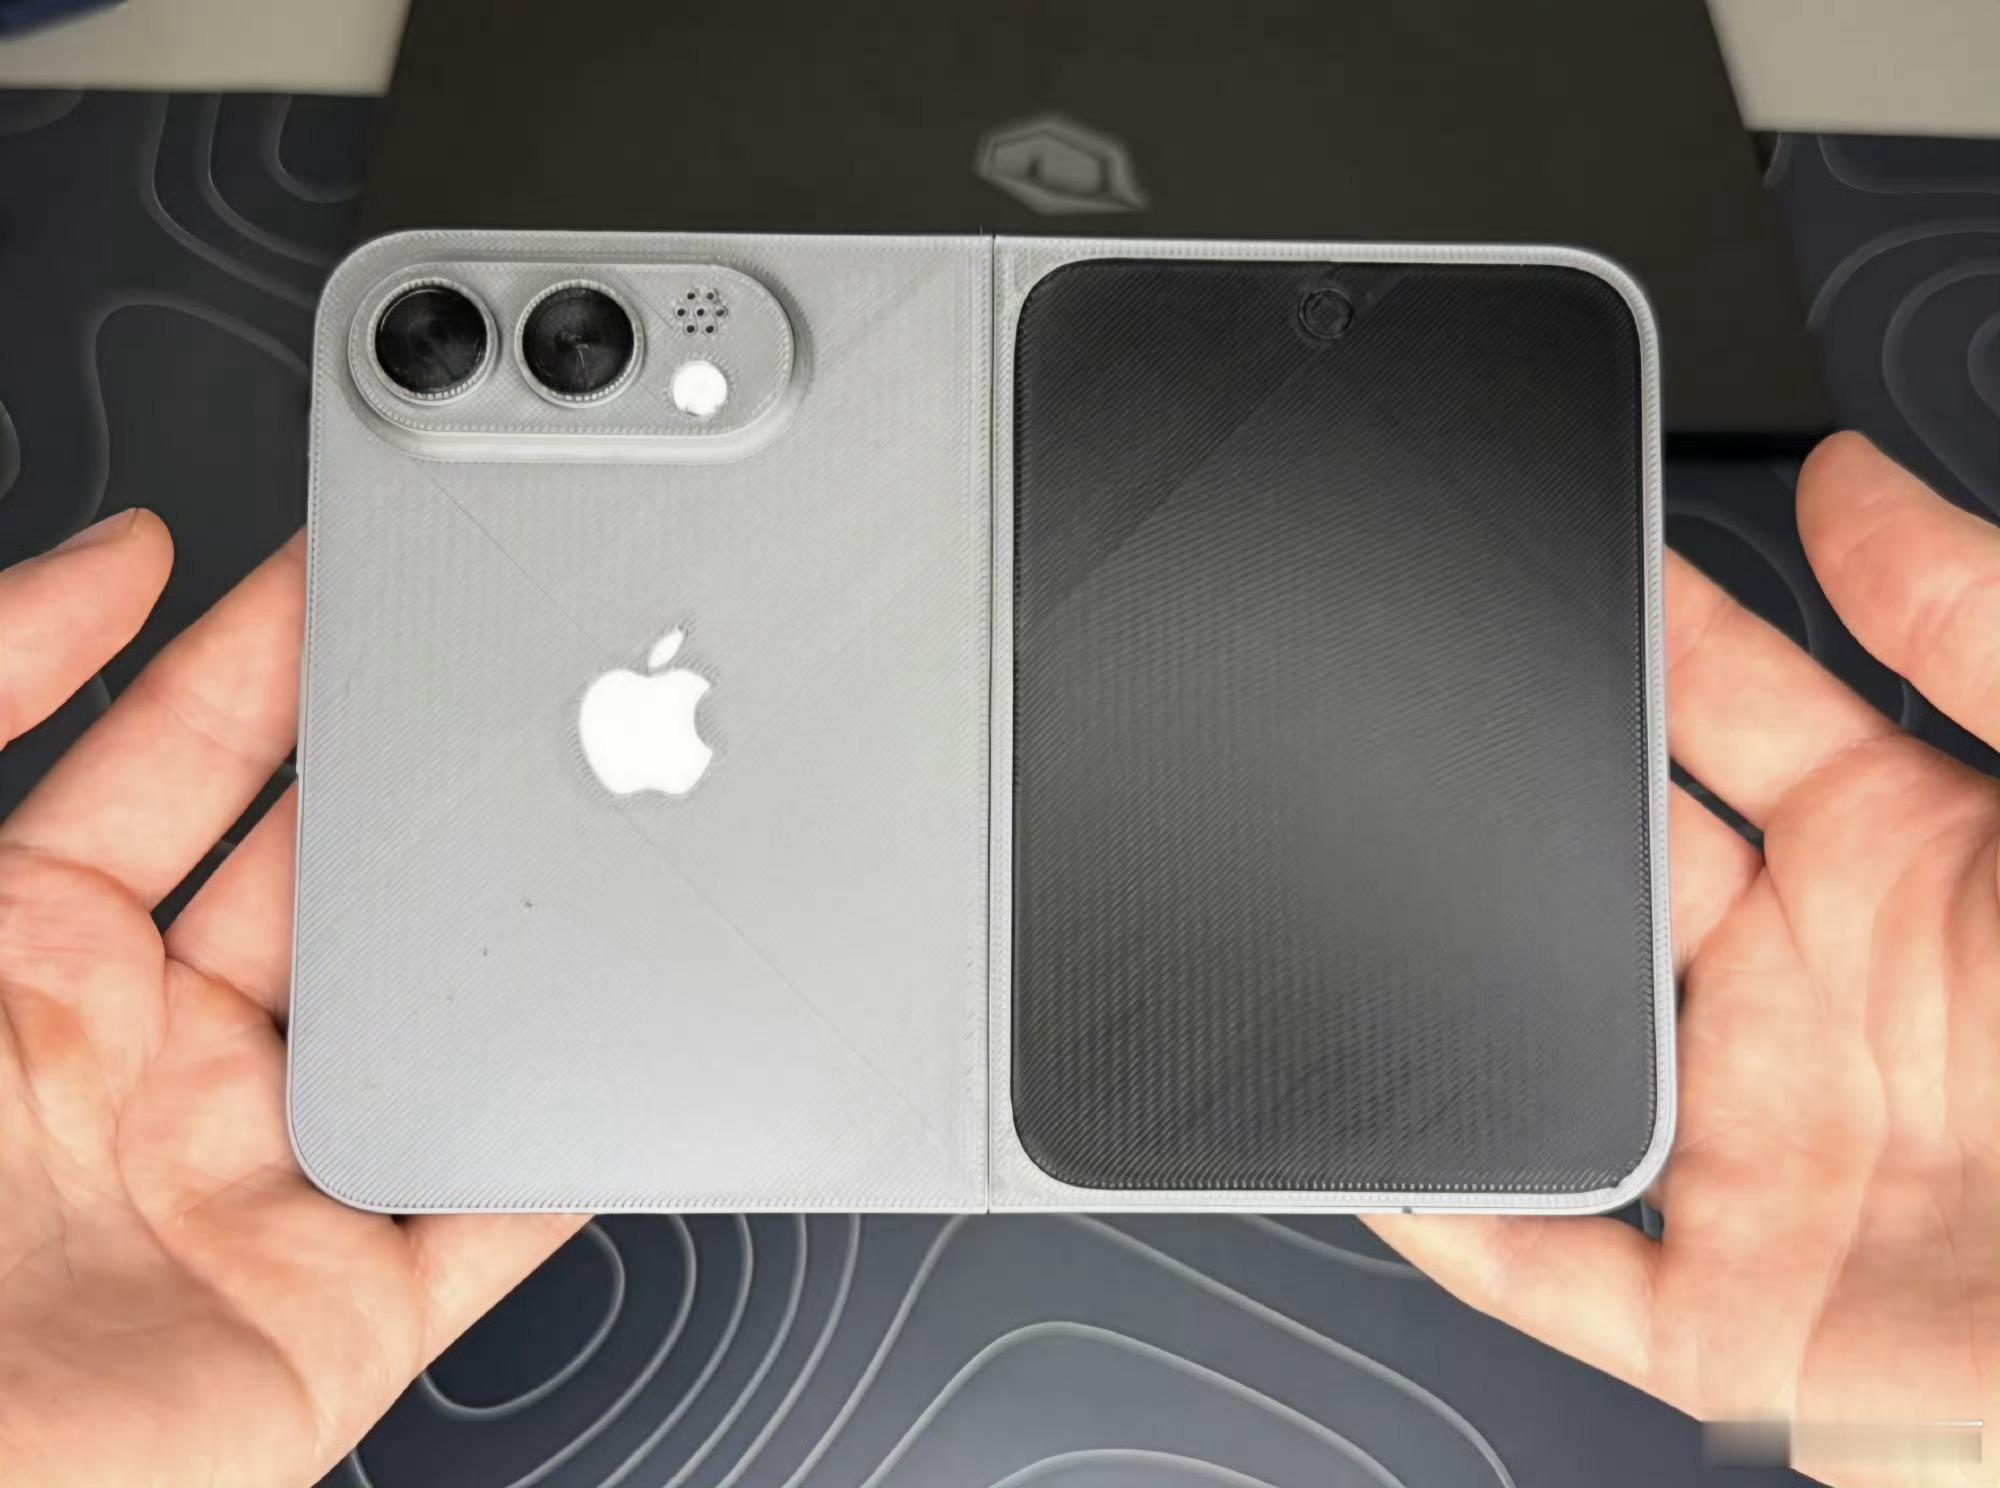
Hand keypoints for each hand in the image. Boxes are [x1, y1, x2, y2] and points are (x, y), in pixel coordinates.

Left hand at [0, 515, 582, 1487]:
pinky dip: (569, 1145)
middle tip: (501, 680)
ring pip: (430, 1020)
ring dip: (508, 942)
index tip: (357, 566)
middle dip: (415, 772)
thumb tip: (105, 560)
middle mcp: (150, 1058)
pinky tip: (624, 1059)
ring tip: (581, 841)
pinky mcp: (335, 1313)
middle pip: (334, 870)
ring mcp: (252, 1181)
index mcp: (23, 954)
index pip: (183, 753)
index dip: (274, 651)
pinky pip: (491, 1212)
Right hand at [1370, 434, 1999, 1487]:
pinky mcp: (1742, 1316)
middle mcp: (1816, 1001)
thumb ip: (1983, 634)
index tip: (1544, 557)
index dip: (1638, 627)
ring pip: (1559, 1055)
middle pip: (1609, 869)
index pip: (1725, 704)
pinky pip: (1555, 1268)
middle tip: (1452, 758)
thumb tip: (1853, 483)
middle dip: (1525, 808)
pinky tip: (1396, 1154)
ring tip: (1395, 939)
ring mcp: (1767, 1153)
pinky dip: (1461, 1216)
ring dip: (1468, 1000)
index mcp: (1909, 862)